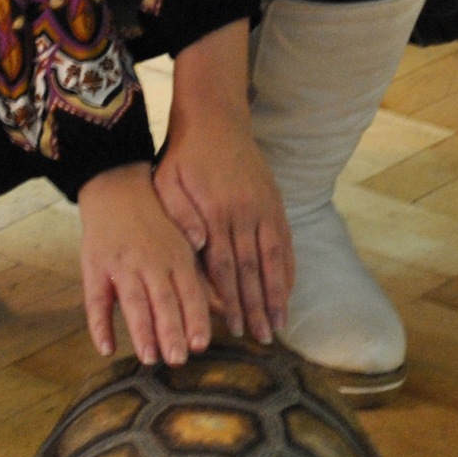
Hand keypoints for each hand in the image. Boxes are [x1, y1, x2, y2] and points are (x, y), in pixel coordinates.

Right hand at [78, 163, 213, 365]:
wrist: (116, 187)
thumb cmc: (156, 222)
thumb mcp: (183, 243)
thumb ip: (200, 277)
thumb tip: (224, 310)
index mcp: (176, 256)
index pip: (190, 291)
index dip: (195, 318)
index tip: (201, 345)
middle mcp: (150, 260)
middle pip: (162, 299)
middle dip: (171, 329)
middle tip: (178, 359)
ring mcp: (120, 264)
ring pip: (132, 300)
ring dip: (141, 330)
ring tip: (149, 358)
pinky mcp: (94, 267)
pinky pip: (95, 299)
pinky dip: (99, 325)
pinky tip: (106, 348)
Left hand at [154, 115, 291, 344]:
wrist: (215, 118)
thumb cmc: (184, 154)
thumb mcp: (167, 180)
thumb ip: (179, 214)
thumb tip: (197, 246)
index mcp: (215, 212)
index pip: (224, 265)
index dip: (230, 299)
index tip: (233, 327)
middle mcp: (244, 212)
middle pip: (252, 269)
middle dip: (257, 307)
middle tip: (260, 338)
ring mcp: (264, 207)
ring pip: (274, 258)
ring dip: (278, 293)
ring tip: (279, 323)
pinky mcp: (274, 201)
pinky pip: (286, 240)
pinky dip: (289, 267)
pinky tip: (290, 289)